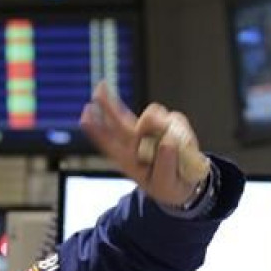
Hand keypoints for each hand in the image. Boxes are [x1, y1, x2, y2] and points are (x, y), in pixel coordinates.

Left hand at [80, 82, 208, 206]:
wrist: (185, 183)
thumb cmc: (168, 184)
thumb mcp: (165, 184)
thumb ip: (165, 166)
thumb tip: (167, 143)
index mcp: (127, 158)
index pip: (107, 141)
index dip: (95, 128)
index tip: (85, 114)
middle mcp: (136, 140)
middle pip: (118, 118)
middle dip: (108, 103)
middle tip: (100, 86)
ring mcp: (152, 129)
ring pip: (151, 115)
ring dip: (161, 126)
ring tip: (174, 147)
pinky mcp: (170, 123)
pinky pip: (175, 118)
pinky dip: (181, 130)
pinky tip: (184, 145)